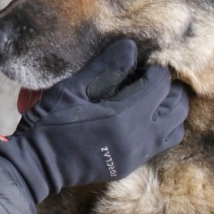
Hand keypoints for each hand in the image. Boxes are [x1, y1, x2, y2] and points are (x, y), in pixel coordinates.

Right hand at [0, 39, 188, 202]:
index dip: (156, 69)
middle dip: (170, 89)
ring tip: (151, 97)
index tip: (144, 62)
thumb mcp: (72, 89)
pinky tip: (140, 116)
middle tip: (152, 76)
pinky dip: (159, 128)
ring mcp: (135, 156)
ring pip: (174, 130)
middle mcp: (137, 139)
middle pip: (177, 109)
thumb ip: (104, 67)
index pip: (161, 86)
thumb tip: (131, 47)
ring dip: (169, 110)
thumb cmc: (49, 122)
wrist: (35, 165)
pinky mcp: (129, 166)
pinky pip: (159, 144)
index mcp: (124, 116)